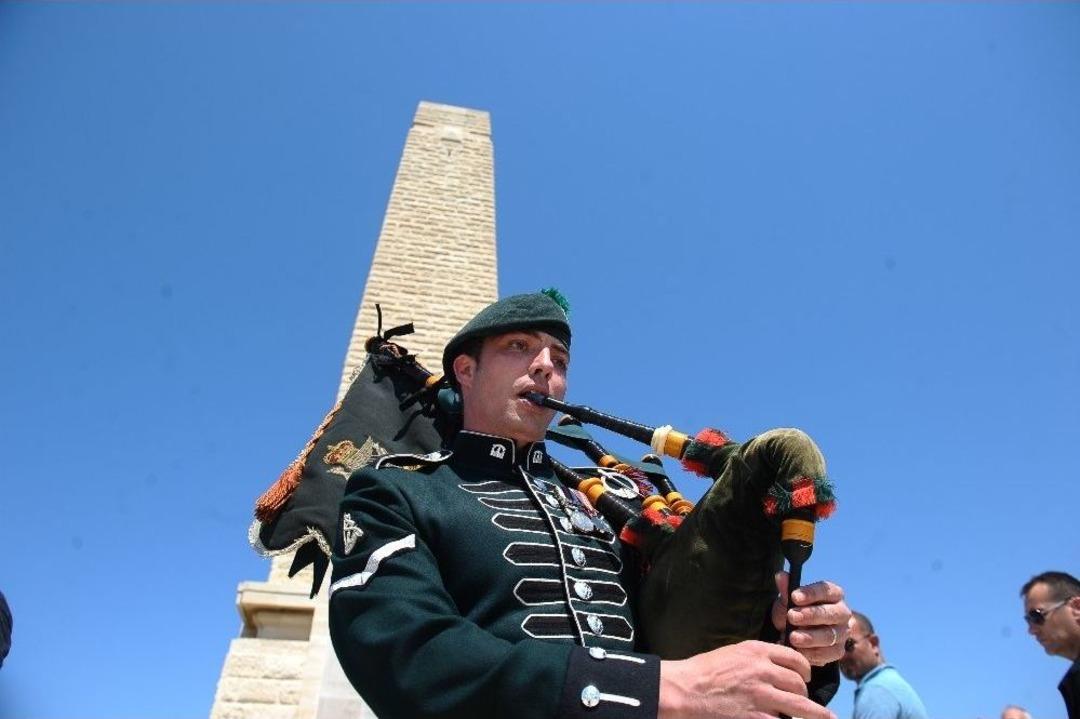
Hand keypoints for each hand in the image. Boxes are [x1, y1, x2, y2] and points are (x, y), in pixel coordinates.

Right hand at [658, 640, 835, 718]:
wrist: (684, 690)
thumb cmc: (703, 672)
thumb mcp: (732, 653)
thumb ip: (756, 657)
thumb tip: (776, 667)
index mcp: (757, 651)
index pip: (794, 658)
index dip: (804, 670)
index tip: (805, 677)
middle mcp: (764, 671)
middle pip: (799, 682)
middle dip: (804, 692)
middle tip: (805, 701)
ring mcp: (762, 696)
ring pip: (801, 705)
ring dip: (814, 713)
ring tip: (827, 717)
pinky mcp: (757, 717)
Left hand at [771, 572, 850, 665]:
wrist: (795, 634)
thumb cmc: (794, 611)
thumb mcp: (788, 601)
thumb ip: (786, 590)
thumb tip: (781, 575)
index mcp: (833, 595)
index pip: (826, 590)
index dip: (811, 593)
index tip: (794, 596)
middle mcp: (842, 613)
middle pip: (831, 613)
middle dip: (811, 615)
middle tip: (791, 617)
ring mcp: (842, 633)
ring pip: (830, 635)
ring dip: (810, 637)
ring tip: (792, 637)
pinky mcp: (838, 651)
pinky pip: (827, 654)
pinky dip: (811, 653)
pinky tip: (797, 651)